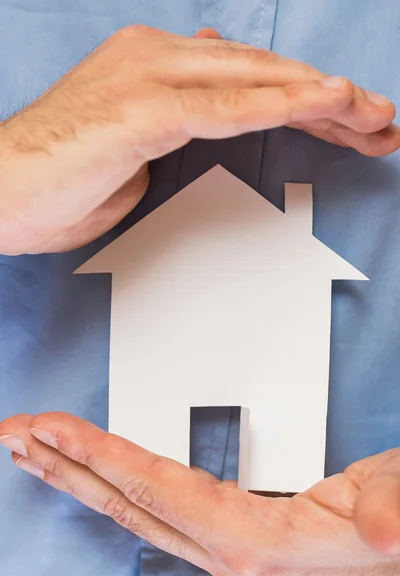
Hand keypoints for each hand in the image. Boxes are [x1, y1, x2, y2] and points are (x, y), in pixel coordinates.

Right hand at [0, 25, 397, 253]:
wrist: (1, 192)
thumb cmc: (61, 178)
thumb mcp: (136, 143)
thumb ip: (179, 116)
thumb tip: (213, 97)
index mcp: (156, 66)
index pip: (250, 77)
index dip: (307, 98)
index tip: (351, 125)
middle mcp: (156, 57)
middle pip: (263, 72)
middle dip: (330, 98)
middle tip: (382, 120)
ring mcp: (148, 77)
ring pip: (254, 80)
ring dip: (320, 99)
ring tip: (373, 115)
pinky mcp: (140, 110)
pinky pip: (223, 107)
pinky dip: (277, 105)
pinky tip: (323, 105)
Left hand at [1, 412, 398, 575]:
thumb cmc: (392, 524)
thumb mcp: (396, 509)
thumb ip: (387, 517)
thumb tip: (381, 529)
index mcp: (250, 540)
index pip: (151, 489)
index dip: (97, 454)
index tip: (49, 427)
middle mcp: (222, 547)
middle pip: (123, 501)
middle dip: (65, 463)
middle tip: (16, 432)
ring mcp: (218, 542)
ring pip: (129, 505)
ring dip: (79, 471)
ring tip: (36, 447)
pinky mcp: (222, 530)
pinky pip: (150, 502)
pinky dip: (113, 478)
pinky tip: (97, 468)